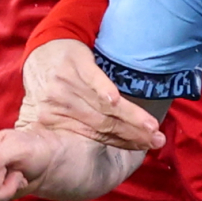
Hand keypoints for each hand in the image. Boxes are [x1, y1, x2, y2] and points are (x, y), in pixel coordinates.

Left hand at [16, 39, 163, 153]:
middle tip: (157, 141)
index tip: (146, 148)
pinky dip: (103, 90)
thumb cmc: (54, 85)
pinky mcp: (73, 64)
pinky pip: (90, 80)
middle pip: (102, 124)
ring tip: (152, 127)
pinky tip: (116, 100)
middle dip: (133, 134)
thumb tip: (94, 152)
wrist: (44, 48)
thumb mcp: (55, 111)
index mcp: (55, 123)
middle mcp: (58, 106)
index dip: (123, 143)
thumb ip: (71, 130)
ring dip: (130, 117)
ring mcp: (65, 85)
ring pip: (102, 107)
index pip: (96, 136)